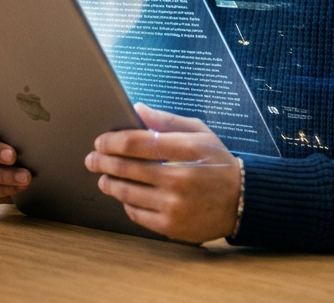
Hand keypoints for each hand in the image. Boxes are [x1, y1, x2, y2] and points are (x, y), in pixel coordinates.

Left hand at [84, 103, 240, 243]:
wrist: (242, 200)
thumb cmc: (218, 162)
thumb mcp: (199, 133)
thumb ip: (167, 120)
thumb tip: (138, 108)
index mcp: (186, 149)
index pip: (136, 143)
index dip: (112, 141)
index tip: (100, 141)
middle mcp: (179, 177)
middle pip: (126, 168)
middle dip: (103, 162)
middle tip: (92, 159)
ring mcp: (174, 204)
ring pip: (127, 192)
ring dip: (110, 183)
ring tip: (103, 178)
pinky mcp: (171, 225)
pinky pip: (137, 213)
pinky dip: (127, 203)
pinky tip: (124, 195)